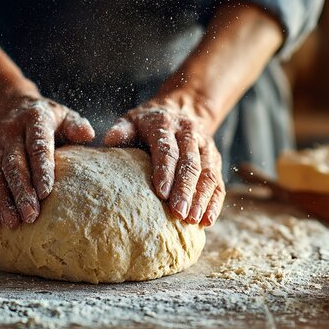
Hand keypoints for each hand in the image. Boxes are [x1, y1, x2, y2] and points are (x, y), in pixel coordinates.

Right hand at [0, 90, 94, 228]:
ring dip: (2, 201)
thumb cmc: (46, 119)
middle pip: (13, 165)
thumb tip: (88, 135)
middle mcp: (10, 134)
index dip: (41, 169)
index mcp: (34, 120)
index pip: (37, 146)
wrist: (7, 107)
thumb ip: (75, 125)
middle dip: (21, 192)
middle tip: (31, 216)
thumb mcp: (63, 115)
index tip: (46, 193)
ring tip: (13, 223)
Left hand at [103, 91, 224, 226]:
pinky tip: (207, 220)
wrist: (183, 108)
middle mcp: (189, 134)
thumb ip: (122, 130)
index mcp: (166, 125)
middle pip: (190, 163)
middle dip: (185, 190)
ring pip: (208, 173)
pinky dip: (214, 201)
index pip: (167, 150)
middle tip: (178, 213)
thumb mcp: (132, 120)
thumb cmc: (149, 122)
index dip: (166, 171)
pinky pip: (218, 181)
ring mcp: (206, 146)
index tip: (162, 193)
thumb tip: (110, 138)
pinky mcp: (215, 159)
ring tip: (194, 220)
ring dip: (202, 198)